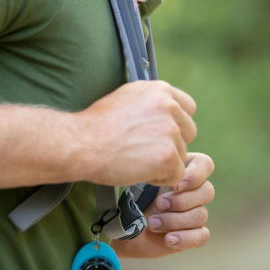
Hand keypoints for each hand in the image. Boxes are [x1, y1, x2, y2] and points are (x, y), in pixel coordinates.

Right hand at [73, 81, 195, 185]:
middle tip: (143, 150)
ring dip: (163, 163)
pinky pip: (176, 175)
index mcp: (160, 90)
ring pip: (181, 155)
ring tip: (135, 160)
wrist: (81, 143)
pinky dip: (159, 179)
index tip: (158, 134)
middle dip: (172, 144)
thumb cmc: (97, 125)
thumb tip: (166, 110)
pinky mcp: (168, 156)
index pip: (188, 108)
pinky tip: (138, 171)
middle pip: (188, 132)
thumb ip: (151, 102)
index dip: (176, 124)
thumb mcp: (127, 98)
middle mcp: (169, 106)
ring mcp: (171, 131)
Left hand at [111, 152, 214, 257]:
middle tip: (158, 204)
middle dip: (182, 200)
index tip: (174, 185)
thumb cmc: (125, 196)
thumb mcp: (136, 177)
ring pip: (201, 215)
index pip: (205, 165)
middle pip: (207, 191)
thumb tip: (164, 166)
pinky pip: (202, 235)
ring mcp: (192, 213)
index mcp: (181, 170)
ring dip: (176, 220)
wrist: (117, 227)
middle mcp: (190, 191)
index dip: (195, 175)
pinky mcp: (190, 234)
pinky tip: (168, 239)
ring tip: (152, 224)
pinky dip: (186, 238)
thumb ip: (153, 168)